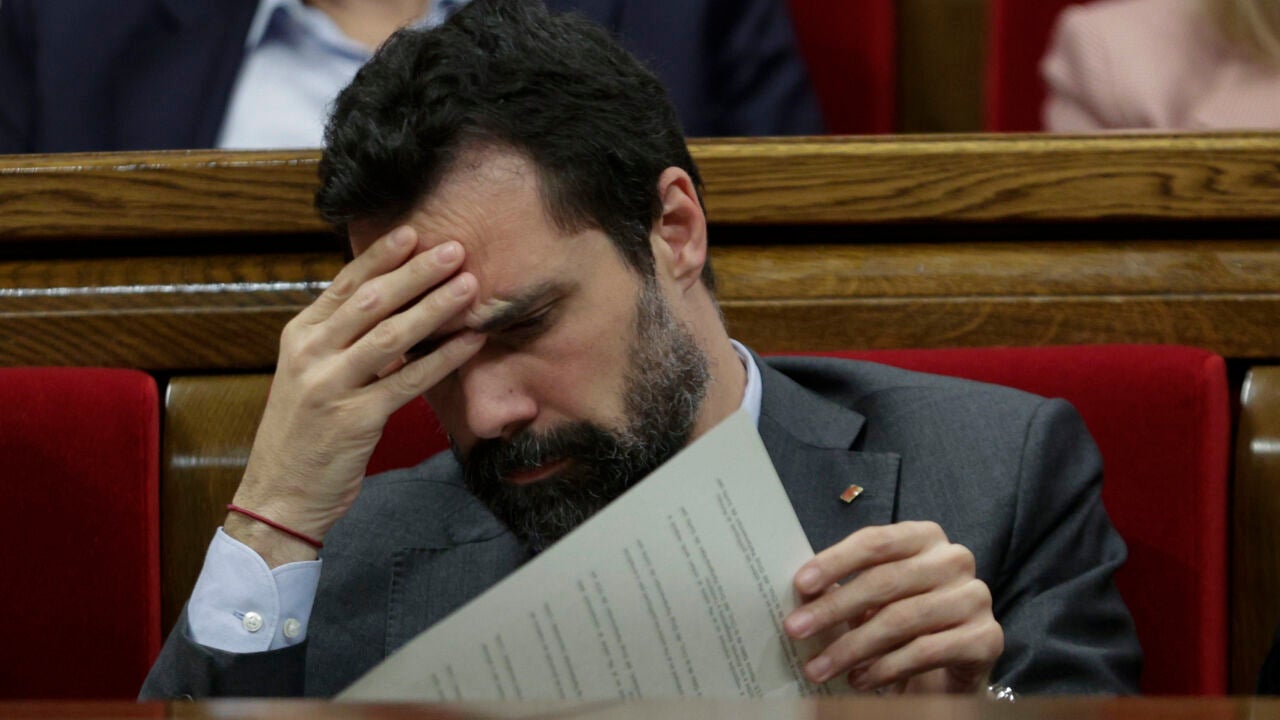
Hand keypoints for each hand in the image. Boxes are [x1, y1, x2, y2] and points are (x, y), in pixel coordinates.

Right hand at [227, 226, 484, 565]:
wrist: (279, 494)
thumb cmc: (304, 433)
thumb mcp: (311, 375)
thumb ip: (343, 340)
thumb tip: (392, 306)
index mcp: (300, 336)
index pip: (345, 284)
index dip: (381, 257)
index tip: (414, 232)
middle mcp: (311, 354)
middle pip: (371, 301)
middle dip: (416, 272)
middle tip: (455, 248)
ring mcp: (331, 386)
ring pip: (391, 336)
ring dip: (435, 307)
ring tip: (469, 284)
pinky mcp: (356, 419)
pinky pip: (408, 381)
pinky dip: (444, 359)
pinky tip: (471, 341)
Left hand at [783, 521, 1002, 693]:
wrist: (954, 662)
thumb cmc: (904, 618)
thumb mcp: (873, 597)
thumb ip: (844, 587)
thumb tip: (803, 594)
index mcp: (925, 537)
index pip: (875, 541)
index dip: (835, 561)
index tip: (801, 585)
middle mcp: (955, 560)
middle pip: (885, 581)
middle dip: (834, 608)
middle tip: (796, 630)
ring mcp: (975, 597)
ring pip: (902, 619)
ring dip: (853, 647)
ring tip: (821, 667)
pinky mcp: (987, 638)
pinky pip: (926, 651)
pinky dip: (886, 668)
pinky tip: (859, 680)